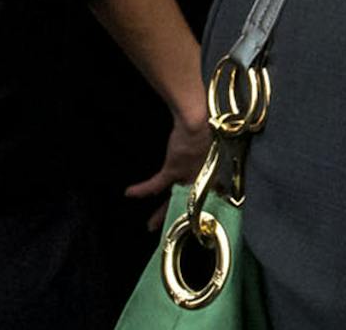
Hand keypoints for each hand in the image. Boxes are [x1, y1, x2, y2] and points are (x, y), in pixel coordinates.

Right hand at [126, 103, 211, 230]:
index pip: (214, 189)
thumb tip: (213, 134)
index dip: (210, 199)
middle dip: (181, 214)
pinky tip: (129, 192)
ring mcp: (188, 175)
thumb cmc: (209, 121)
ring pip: (173, 200)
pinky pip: (155, 185)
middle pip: (190, 201)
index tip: (208, 206)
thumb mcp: (216, 136)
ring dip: (160, 214)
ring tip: (150, 226)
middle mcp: (203, 176)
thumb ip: (212, 142)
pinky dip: (142, 190)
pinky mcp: (174, 170)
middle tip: (176, 227)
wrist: (200, 118)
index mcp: (214, 168)